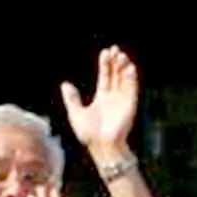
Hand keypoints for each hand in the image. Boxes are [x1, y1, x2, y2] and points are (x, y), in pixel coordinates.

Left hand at [61, 46, 138, 162]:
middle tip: (114, 50)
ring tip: (121, 55)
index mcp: (102, 98)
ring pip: (125, 80)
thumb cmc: (89, 135)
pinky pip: (132, 89)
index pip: (105, 77)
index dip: (105, 64)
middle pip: (116, 75)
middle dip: (115, 62)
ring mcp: (123, 101)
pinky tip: (129, 67)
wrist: (102, 147)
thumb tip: (65, 84)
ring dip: (124, 67)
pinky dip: (131, 78)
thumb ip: (72, 99)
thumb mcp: (76, 114)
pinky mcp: (130, 106)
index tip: (105, 53)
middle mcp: (114, 98)